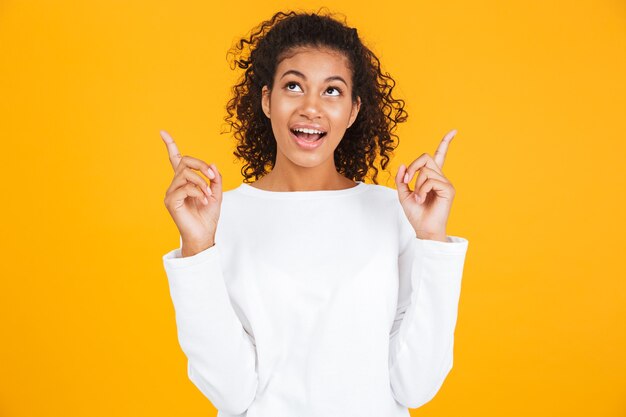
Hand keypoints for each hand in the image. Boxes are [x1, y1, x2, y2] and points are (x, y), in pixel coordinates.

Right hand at [161, 130, 221, 252]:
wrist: (204, 234)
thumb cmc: (208, 216)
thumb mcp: (216, 193)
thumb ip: (215, 178)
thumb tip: (212, 164)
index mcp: (185, 181)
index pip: (175, 159)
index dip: (170, 145)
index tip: (163, 132)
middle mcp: (175, 184)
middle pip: (184, 161)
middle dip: (200, 165)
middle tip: (212, 176)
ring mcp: (171, 192)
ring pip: (185, 174)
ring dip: (201, 182)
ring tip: (208, 195)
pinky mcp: (170, 201)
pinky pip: (184, 187)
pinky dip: (198, 191)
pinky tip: (203, 201)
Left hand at [395, 129, 457, 241]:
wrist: (423, 229)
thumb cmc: (416, 213)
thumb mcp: (403, 193)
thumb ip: (401, 179)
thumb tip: (402, 164)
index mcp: (431, 177)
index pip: (440, 155)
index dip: (445, 142)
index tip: (454, 131)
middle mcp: (440, 177)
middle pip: (426, 158)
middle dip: (412, 167)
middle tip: (406, 181)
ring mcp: (446, 183)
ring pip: (426, 170)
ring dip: (416, 184)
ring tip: (417, 198)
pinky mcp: (448, 189)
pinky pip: (431, 181)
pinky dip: (422, 190)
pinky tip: (422, 199)